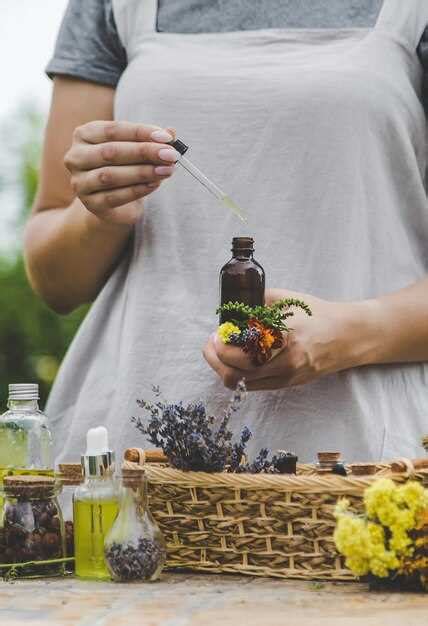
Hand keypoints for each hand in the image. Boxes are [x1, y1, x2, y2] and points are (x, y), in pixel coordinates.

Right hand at [64, 121, 177, 223]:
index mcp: (85, 135)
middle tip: (171, 155)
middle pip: (111, 152)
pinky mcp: (90, 204)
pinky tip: (155, 184)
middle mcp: (76, 156)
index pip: (114, 130)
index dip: (141, 132)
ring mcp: (80, 182)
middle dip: (144, 152)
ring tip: (166, 170)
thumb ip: (151, 140)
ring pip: (111, 175)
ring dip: (142, 172)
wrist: (113, 202)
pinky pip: (115, 197)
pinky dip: (137, 190)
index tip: (167, 138)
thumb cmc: (125, 167)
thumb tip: (171, 132)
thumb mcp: (137, 150)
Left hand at [203, 288, 377, 389]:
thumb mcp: (286, 300)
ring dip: (225, 368)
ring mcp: (287, 377)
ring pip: (241, 384)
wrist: (347, 335)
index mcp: (284, 337)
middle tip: (212, 344)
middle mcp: (285, 362)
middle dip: (215, 359)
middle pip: (234, 374)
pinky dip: (240, 373)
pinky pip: (254, 385)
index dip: (219, 345)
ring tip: (222, 351)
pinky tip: (239, 358)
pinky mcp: (288, 385)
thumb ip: (256, 303)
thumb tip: (229, 310)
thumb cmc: (316, 314)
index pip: (239, 353)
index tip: (216, 333)